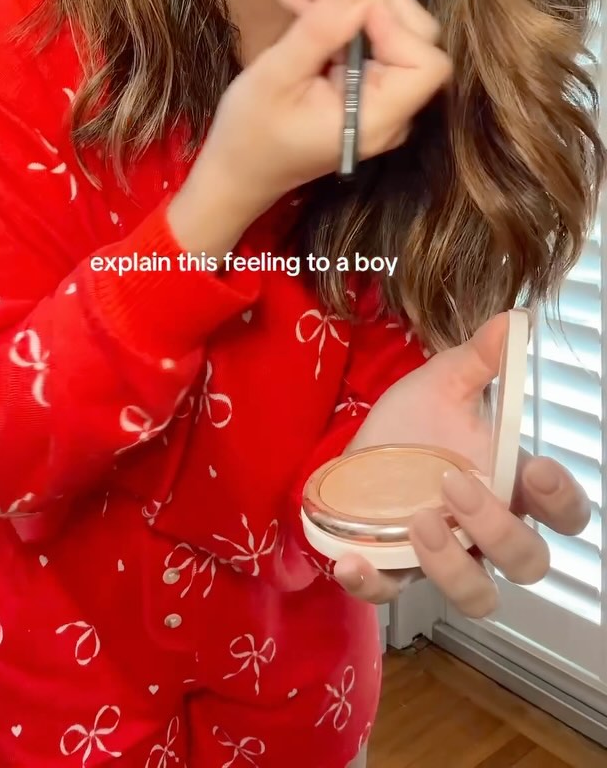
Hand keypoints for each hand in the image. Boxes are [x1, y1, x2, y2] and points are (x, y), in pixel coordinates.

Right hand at [200, 0, 450, 211]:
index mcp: (377, 119)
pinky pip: (364, 42)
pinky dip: (338, 16)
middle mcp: (391, 111)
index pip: (424, 61)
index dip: (394, 20)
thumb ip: (321, 31)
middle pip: (415, 38)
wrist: (235, 174)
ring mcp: (379, 99)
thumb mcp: (275, 77)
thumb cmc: (250, 135)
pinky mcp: (363, 88)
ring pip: (389, 32)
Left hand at [331, 312, 590, 617]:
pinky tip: (351, 560)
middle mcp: (485, 530)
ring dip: (453, 566)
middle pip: (527, 562)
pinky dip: (372, 584)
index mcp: (510, 484)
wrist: (359, 444)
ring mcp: (442, 556)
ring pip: (477, 596)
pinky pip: (389, 595)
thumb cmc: (417, 420)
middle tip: (455, 482)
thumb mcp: (443, 382)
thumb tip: (511, 321)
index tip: (537, 469)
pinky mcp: (392, 568)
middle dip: (499, 531)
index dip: (563, 501)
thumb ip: (479, 358)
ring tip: (418, 518)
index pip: (565, 513)